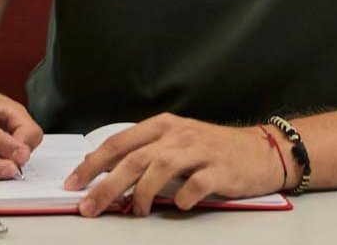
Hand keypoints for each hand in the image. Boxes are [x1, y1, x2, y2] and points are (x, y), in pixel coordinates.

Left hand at [63, 114, 285, 216]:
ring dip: (140, 193)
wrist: (262, 150)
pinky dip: (181, 198)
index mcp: (162, 125)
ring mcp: (199, 150)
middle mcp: (177, 134)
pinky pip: (194, 185)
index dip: (93, 163)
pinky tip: (177, 205)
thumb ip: (147, 154)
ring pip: (158, 168)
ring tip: (134, 211)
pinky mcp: (220, 169)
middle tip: (89, 206)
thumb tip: (108, 176)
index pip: (118, 143)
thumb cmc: (214, 150)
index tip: (74, 183)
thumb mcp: (177, 142)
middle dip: (106, 185)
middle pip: (132, 158)